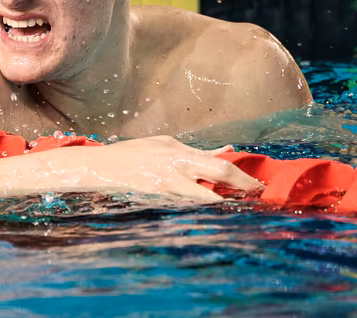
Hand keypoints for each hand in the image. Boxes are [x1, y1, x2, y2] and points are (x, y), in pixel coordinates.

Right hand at [56, 135, 263, 200]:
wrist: (99, 169)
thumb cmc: (133, 154)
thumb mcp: (165, 145)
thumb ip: (196, 152)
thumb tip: (225, 152)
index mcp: (179, 154)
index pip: (222, 169)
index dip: (244, 180)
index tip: (258, 187)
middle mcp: (176, 172)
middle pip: (220, 183)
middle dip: (242, 191)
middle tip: (256, 197)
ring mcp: (167, 190)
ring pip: (205, 202)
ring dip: (221, 205)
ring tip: (235, 208)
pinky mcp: (158, 203)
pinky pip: (186, 209)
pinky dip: (200, 210)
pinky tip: (207, 211)